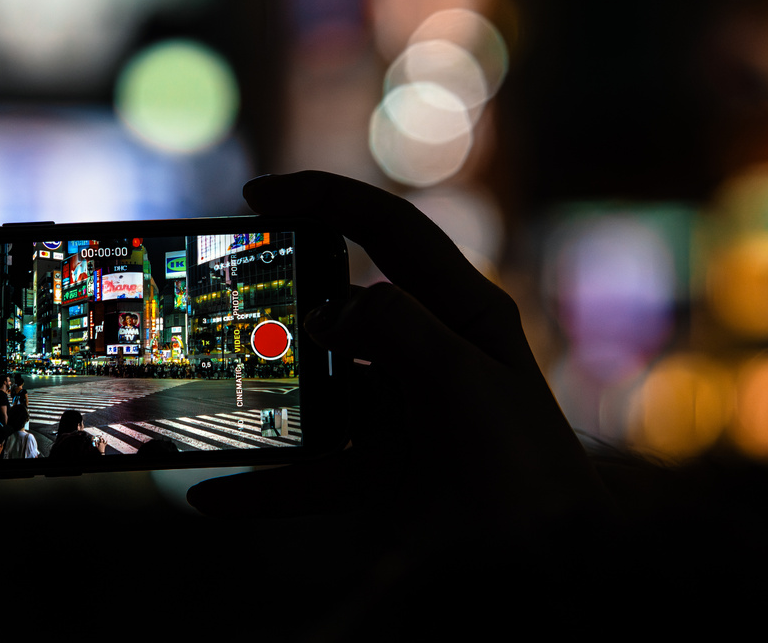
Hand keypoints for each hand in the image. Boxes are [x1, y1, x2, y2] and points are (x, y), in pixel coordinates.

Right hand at [189, 172, 611, 532]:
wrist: (556, 572)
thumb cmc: (527, 471)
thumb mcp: (462, 382)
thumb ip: (395, 329)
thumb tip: (328, 312)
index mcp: (464, 310)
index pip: (388, 227)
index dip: (323, 198)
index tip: (256, 196)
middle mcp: (433, 351)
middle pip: (341, 308)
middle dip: (282, 307)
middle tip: (224, 306)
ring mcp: (407, 411)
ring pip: (320, 392)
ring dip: (268, 401)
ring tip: (211, 401)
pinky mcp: (389, 469)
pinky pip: (316, 468)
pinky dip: (269, 481)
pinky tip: (218, 493)